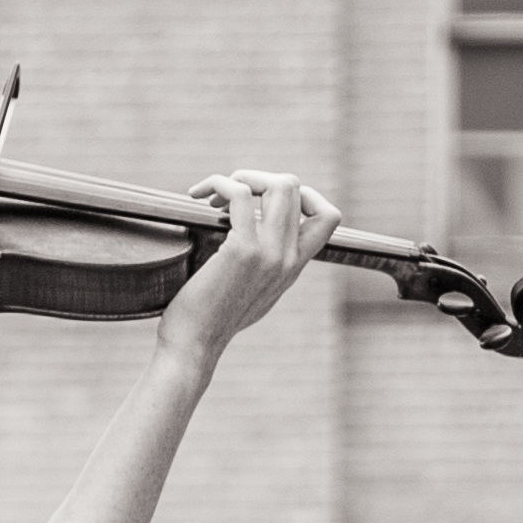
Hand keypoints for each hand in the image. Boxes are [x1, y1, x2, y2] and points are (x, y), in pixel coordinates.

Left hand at [161, 169, 339, 366]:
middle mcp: (288, 258)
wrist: (194, 346)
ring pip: (279, 184)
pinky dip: (218, 183)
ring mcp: (269, 253)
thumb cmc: (210, 321)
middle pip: (296, 187)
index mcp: (293, 267)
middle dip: (259, 177)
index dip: (302, 193)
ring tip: (213, 194)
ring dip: (242, 176)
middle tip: (227, 194)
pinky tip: (197, 195)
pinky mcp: (242, 251)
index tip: (263, 198)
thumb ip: (265, 266)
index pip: (328, 216)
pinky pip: (240, 194)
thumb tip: (254, 235)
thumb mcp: (252, 293)